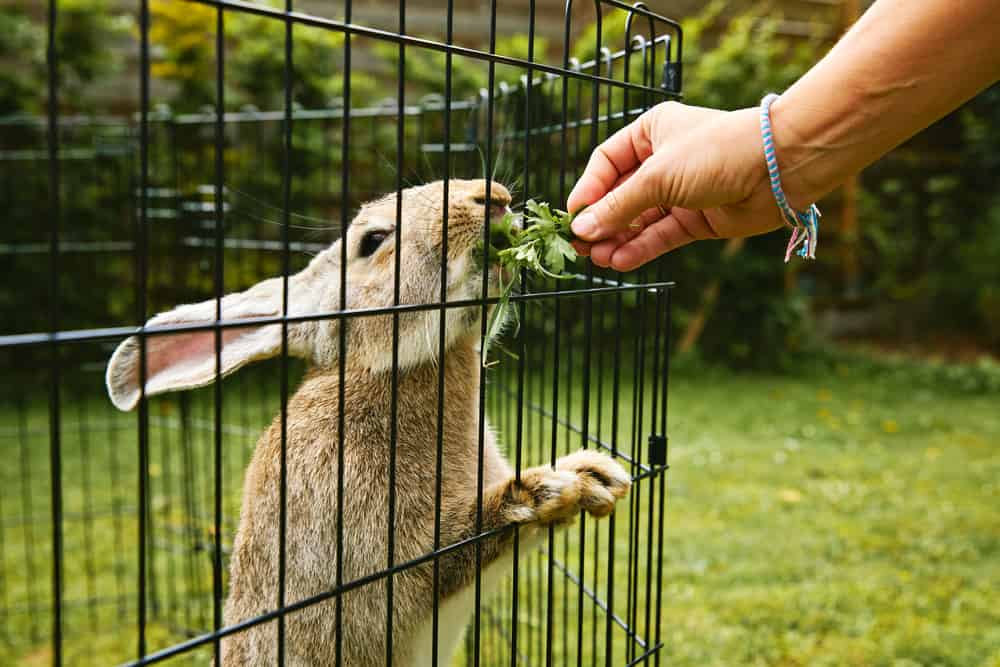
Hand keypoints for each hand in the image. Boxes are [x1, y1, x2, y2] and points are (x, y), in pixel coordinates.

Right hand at [567, 102, 786, 270]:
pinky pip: (659, 236)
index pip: (606, 164)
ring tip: (597, 259)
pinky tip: (620, 261)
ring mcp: (680, 192)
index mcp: (651, 133)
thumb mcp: (658, 176)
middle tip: (578, 246)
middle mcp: (663, 161)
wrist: (779, 168)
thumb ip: (618, 206)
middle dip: (601, 221)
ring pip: (638, 220)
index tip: (572, 217)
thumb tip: (581, 229)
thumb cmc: (718, 152)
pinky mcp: (696, 219)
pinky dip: (640, 248)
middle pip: (619, 195)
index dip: (588, 190)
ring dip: (617, 239)